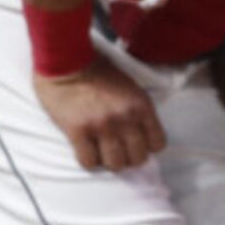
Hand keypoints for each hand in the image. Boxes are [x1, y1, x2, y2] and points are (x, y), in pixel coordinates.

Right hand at [36, 58, 166, 170]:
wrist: (66, 59)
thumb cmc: (97, 70)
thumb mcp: (130, 86)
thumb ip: (137, 110)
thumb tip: (140, 136)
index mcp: (141, 105)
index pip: (158, 144)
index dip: (147, 147)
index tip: (137, 144)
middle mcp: (125, 117)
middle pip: (137, 158)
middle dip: (129, 157)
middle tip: (118, 150)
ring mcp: (102, 126)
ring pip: (115, 164)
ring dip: (108, 161)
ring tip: (101, 151)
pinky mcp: (78, 131)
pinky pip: (89, 162)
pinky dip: (88, 160)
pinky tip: (86, 150)